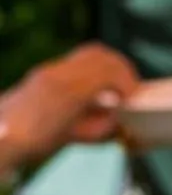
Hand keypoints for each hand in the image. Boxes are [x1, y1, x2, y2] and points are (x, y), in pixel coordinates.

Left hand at [2, 44, 137, 160]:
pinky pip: (79, 60)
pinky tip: (96, 88)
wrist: (0, 136)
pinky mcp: (45, 72)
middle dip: (124, 70)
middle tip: (131, 90)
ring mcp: (50, 70)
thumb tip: (120, 118)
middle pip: (103, 55)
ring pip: (92, 52)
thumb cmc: (34, 142)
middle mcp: (59, 74)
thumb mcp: (76, 137)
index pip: (110, 71)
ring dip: (110, 65)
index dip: (128, 83)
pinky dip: (95, 68)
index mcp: (69, 90)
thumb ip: (103, 125)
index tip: (134, 99)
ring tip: (117, 85)